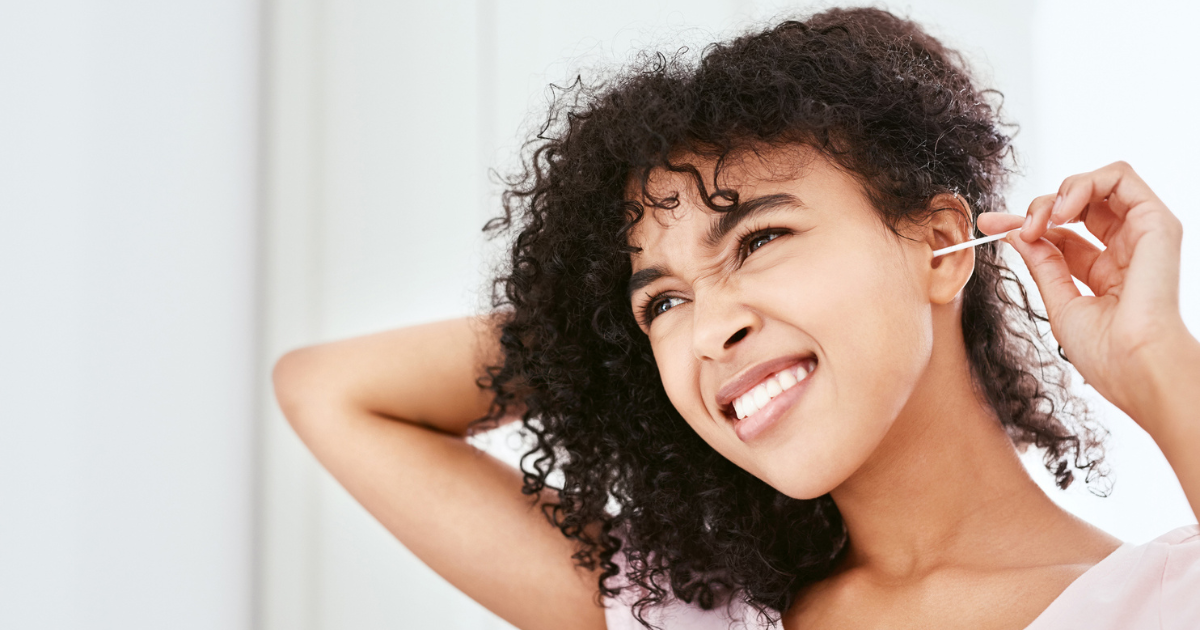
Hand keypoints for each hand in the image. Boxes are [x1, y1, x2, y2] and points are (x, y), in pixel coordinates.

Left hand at [976, 161, 1191, 428]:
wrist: (1133, 366)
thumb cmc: (1104, 352)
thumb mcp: (1060, 301)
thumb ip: (1042, 263)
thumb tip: (1015, 232)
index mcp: (1105, 273)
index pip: (1059, 234)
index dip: (1022, 224)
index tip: (988, 226)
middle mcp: (1124, 250)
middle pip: (1075, 206)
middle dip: (1036, 207)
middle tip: (1011, 228)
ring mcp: (1141, 234)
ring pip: (1096, 184)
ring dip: (1057, 194)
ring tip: (1038, 223)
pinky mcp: (1156, 222)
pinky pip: (1121, 177)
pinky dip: (1083, 183)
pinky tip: (1061, 212)